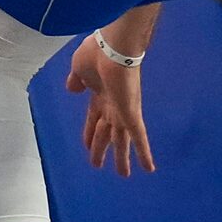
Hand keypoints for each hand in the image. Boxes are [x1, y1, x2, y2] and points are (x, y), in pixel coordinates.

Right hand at [66, 32, 155, 175]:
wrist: (113, 46)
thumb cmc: (95, 53)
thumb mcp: (78, 67)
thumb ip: (76, 80)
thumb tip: (72, 89)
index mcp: (98, 94)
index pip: (93, 118)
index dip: (89, 133)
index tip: (86, 145)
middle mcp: (112, 105)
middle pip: (107, 133)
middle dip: (102, 149)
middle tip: (99, 165)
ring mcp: (123, 111)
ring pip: (122, 140)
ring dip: (122, 158)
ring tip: (124, 174)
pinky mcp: (131, 114)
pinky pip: (139, 138)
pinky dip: (144, 154)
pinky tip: (149, 169)